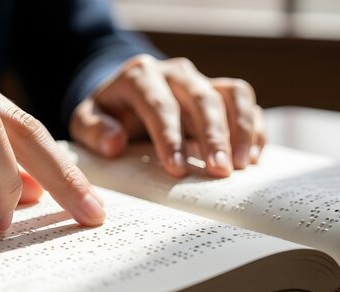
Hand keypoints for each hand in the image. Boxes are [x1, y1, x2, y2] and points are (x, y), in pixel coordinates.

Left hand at [70, 54, 265, 177]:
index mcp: (139, 76)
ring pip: (231, 94)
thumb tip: (114, 142)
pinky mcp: (219, 91)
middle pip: (201, 98)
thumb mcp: (86, 121)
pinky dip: (253, 127)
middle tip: (220, 172)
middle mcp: (175, 73)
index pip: (159, 105)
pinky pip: (245, 101)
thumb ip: (93, 130)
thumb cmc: (107, 114)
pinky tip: (252, 157)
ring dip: (240, 129)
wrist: (125, 96)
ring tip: (241, 166)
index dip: (170, 138)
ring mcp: (200, 80)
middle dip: (213, 137)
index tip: (178, 170)